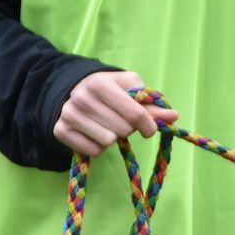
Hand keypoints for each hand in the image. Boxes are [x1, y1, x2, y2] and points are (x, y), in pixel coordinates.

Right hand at [54, 70, 179, 156]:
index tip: (150, 129)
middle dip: (128, 129)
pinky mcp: (61, 131)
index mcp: (100, 83)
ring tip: (108, 125)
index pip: (134, 113)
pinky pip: (93, 151)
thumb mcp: (131, 90)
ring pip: (108, 142)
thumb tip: (173, 117)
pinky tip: (95, 133)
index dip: (148, 124)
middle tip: (122, 121)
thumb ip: (152, 105)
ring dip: (114, 137)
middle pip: (122, 130)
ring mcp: (69, 115)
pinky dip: (99, 147)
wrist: (76, 90)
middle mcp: (81, 98)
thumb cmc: (111, 90)